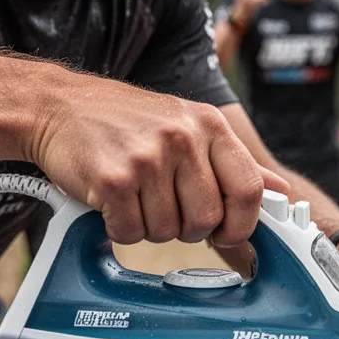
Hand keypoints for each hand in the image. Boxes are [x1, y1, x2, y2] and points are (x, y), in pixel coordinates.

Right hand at [29, 73, 290, 246]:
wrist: (59, 106)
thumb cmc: (125, 120)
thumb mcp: (188, 125)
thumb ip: (234, 161)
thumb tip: (280, 189)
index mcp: (208, 125)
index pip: (248, 189)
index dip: (241, 223)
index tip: (225, 232)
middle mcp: (182, 138)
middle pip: (207, 220)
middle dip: (186, 228)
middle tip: (164, 207)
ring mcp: (147, 158)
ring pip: (167, 232)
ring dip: (149, 227)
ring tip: (134, 196)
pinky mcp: (113, 179)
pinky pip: (130, 232)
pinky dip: (119, 228)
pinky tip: (111, 202)